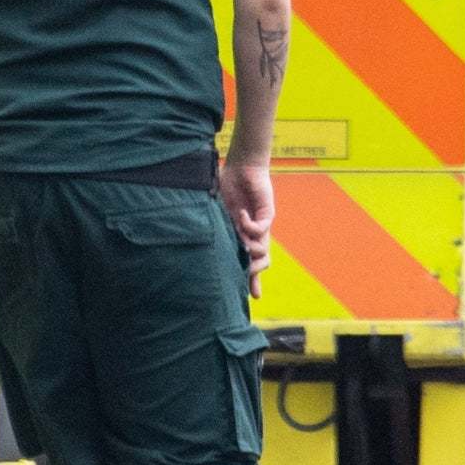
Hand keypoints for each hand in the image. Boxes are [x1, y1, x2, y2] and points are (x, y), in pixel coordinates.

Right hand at [219, 160, 274, 299]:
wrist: (243, 166)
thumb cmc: (228, 184)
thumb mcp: (218, 211)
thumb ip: (213, 226)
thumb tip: (196, 242)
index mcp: (241, 235)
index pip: (247, 261)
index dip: (250, 280)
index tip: (251, 298)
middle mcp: (254, 233)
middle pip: (260, 262)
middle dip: (253, 274)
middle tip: (245, 276)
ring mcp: (262, 224)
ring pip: (262, 250)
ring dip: (248, 247)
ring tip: (239, 237)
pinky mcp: (267, 213)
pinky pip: (260, 229)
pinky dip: (248, 225)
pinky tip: (238, 214)